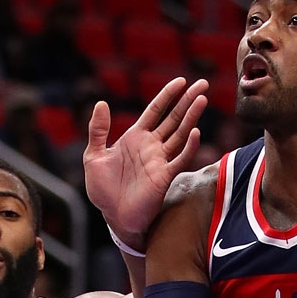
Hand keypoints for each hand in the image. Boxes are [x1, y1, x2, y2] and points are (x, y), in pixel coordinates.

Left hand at [83, 77, 207, 245]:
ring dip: (191, 117)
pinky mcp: (165, 177)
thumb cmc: (103, 189)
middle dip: (188, 101)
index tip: (181, 81)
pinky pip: (180, 159)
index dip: (168, 95)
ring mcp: (160, 161)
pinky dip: (189, 146)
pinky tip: (195, 132)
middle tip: (203, 84)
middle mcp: (152, 146)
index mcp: (136, 137)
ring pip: (180, 134)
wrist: (113, 216)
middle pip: (174, 118)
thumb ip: (97, 130)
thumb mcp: (94, 156)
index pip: (156, 110)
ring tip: (202, 100)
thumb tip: (101, 103)